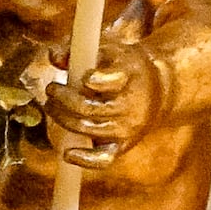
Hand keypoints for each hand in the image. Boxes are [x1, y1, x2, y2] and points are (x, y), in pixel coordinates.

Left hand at [41, 48, 152, 174]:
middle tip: (51, 88)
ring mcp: (126, 128)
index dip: (94, 80)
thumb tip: (53, 58)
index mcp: (129, 75)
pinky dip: (84, 160)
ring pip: (89, 129)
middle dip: (63, 99)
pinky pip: (103, 159)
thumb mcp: (108, 49)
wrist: (159, 90)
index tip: (83, 77)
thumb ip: (77, 49)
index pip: (112, 80)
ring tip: (51, 106)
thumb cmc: (124, 66)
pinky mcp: (123, 145)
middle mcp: (129, 105)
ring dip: (63, 118)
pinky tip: (66, 153)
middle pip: (89, 108)